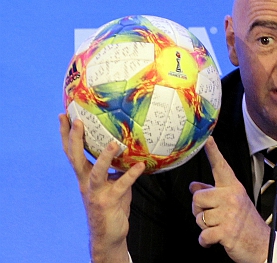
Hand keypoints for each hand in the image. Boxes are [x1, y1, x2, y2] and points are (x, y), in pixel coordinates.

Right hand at [59, 114, 144, 262]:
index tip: (64, 115)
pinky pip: (121, 186)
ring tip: (114, 143)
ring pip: (95, 172)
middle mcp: (86, 182)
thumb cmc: (113, 204)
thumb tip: (131, 145)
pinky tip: (141, 165)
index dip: (66, 134)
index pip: (72, 151)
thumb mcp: (113, 181)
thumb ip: (117, 166)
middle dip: (74, 139)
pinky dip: (131, 175)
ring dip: (104, 158)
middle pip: (75, 158)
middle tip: (77, 120)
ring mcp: (96, 192)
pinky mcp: (108, 202)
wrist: (109, 233)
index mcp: (84, 175)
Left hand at [190, 137, 269, 262]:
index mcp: (234, 188)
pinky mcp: (227, 231)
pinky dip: (205, 241)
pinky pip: (203, 235)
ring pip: (199, 217)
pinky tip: (215, 239)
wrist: (263, 245)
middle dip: (199, 210)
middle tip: (213, 216)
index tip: (207, 138)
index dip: (213, 151)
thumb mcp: (233, 203)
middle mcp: (232, 197)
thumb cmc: (247, 224)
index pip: (221, 166)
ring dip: (204, 227)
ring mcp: (230, 214)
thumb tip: (194, 186)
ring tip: (219, 227)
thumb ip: (212, 193)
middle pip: (197, 197)